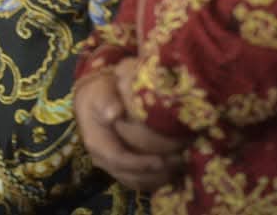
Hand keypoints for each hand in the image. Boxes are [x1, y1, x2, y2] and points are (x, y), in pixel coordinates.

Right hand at [74, 68, 178, 190]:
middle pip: (131, 176)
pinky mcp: (123, 167)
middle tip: (181, 162)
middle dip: (156, 173)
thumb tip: (112, 113)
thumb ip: (106, 102)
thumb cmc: (99, 95)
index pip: (119, 160)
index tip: (161, 160)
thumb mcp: (99, 93)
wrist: (94, 99)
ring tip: (182, 166)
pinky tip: (175, 170)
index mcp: (97, 144)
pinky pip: (142, 181)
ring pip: (138, 182)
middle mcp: (104, 160)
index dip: (140, 164)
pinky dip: (159, 179)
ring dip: (160, 178)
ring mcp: (114, 166)